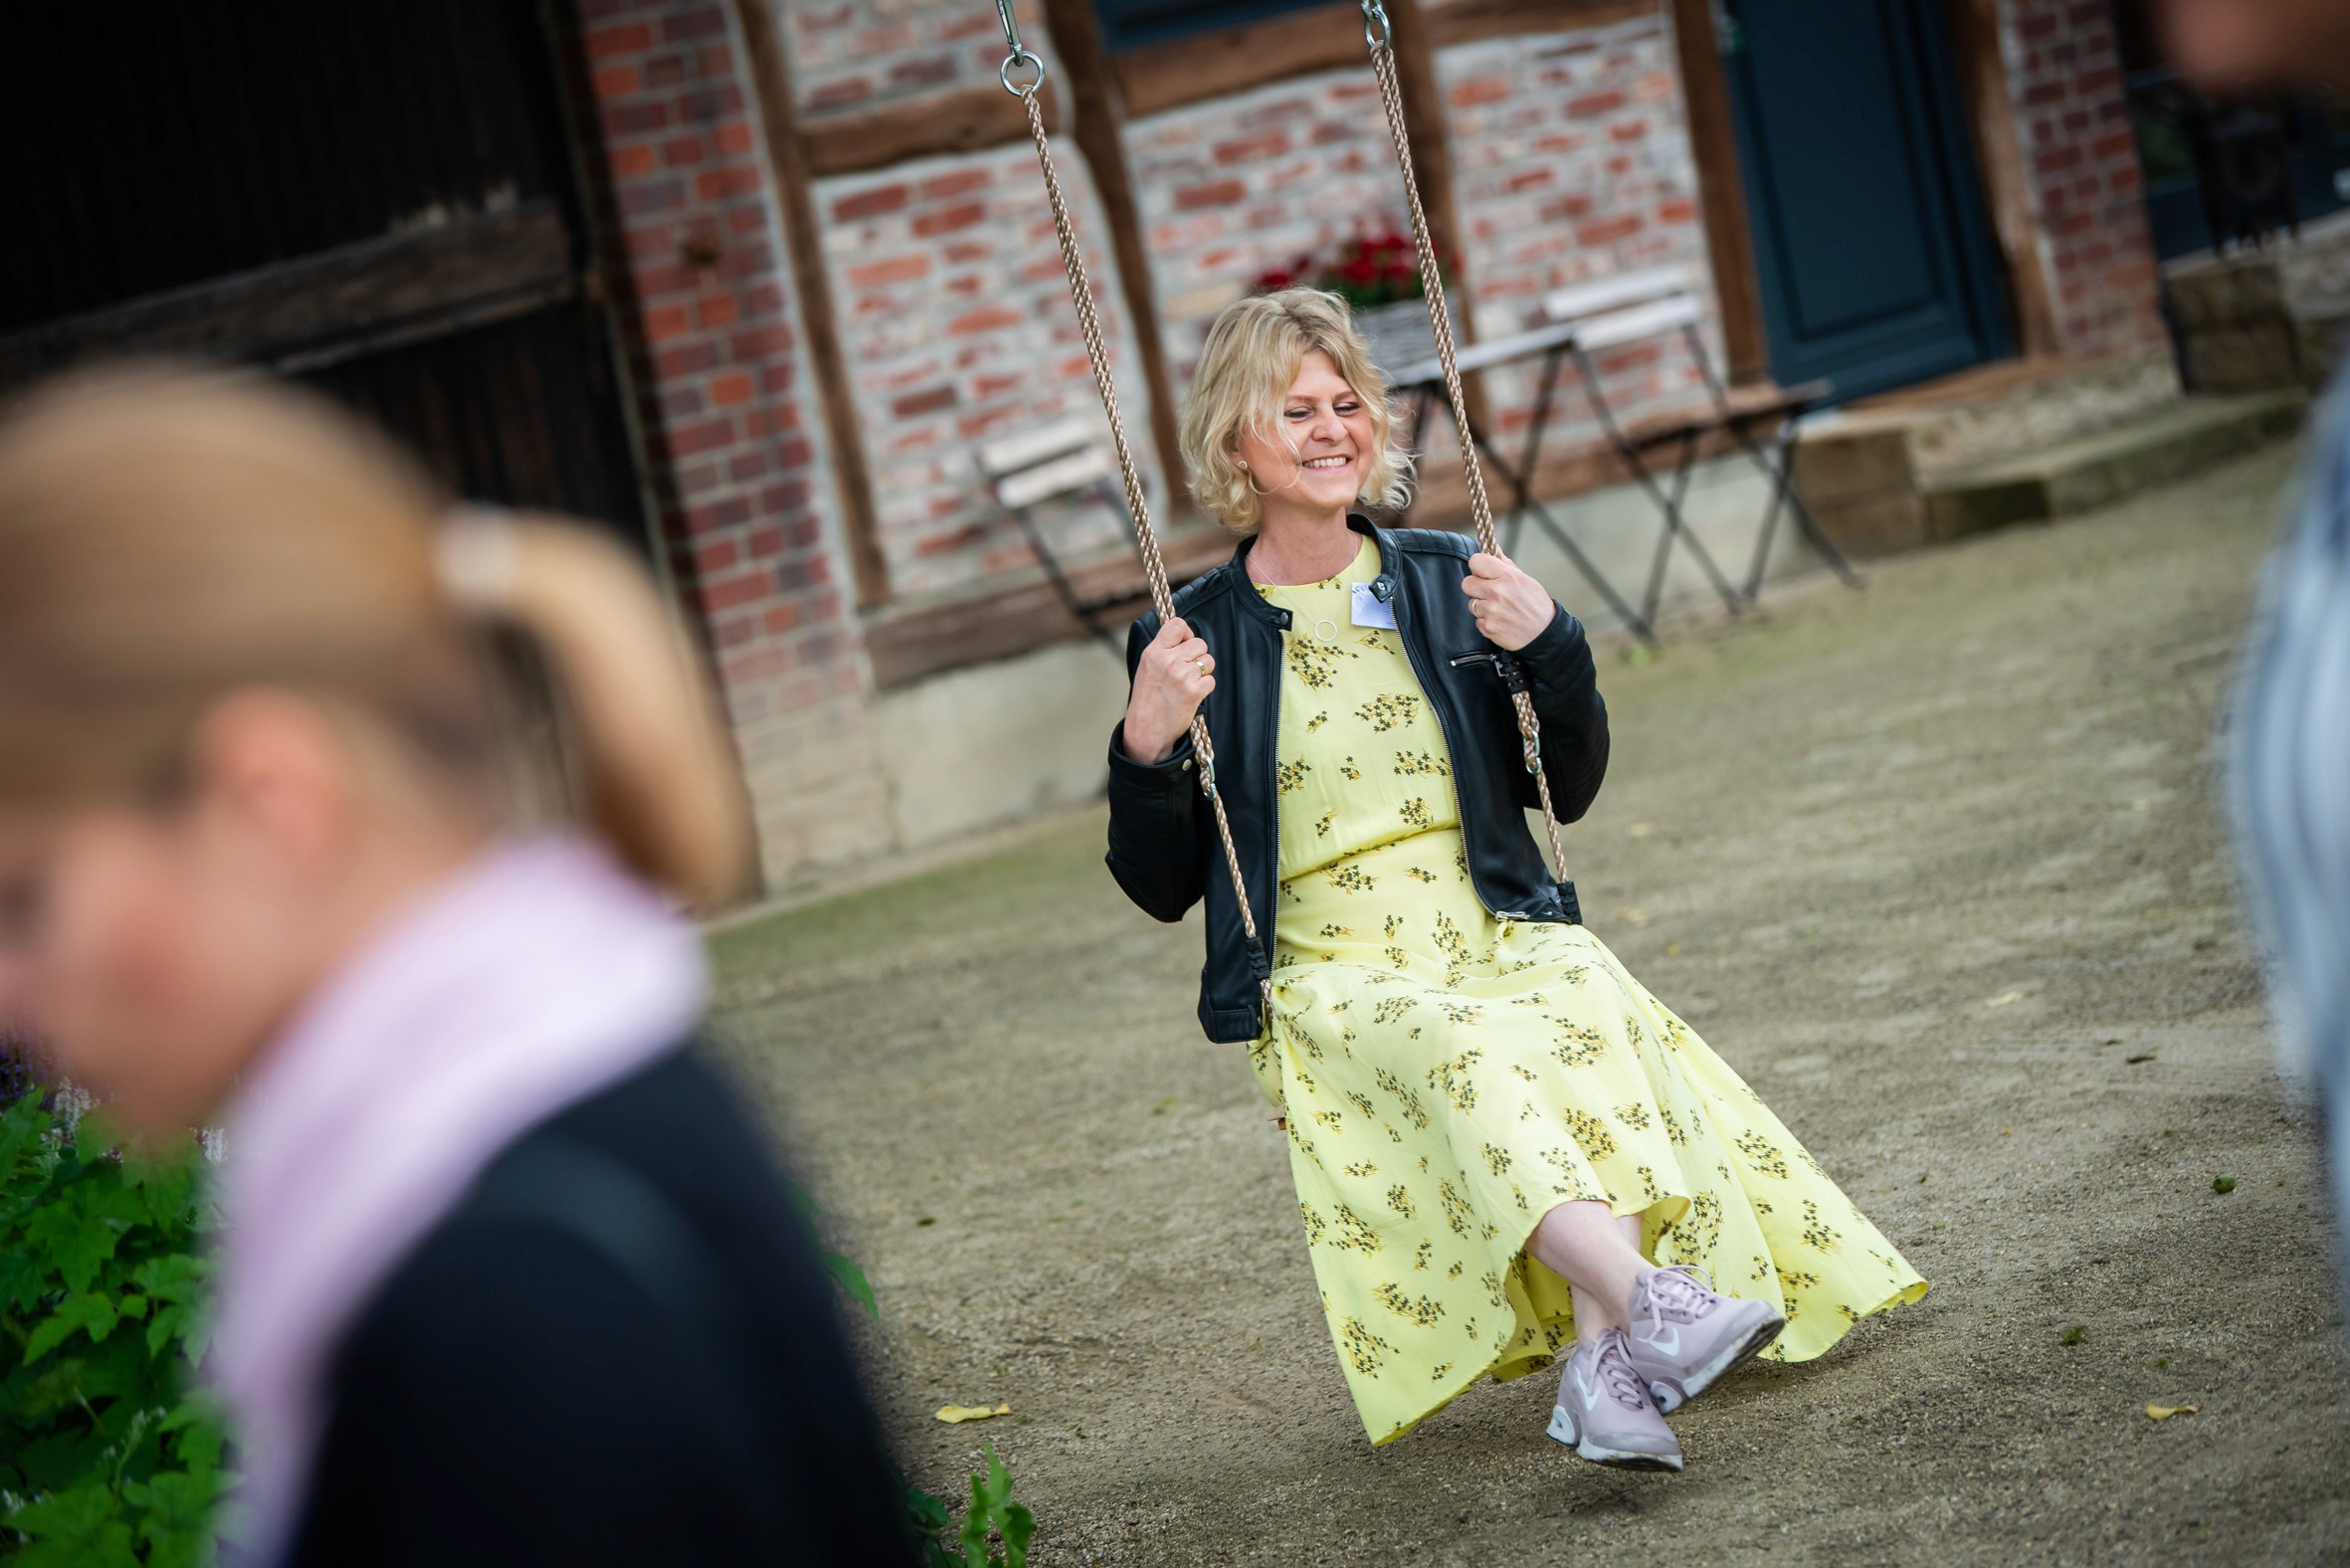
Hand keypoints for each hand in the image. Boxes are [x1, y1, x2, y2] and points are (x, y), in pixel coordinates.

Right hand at [1122, 616, 1214, 762]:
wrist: (1147, 729)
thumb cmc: (1147, 699)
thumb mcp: (1147, 667)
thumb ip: (1164, 650)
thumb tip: (1186, 638)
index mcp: (1154, 652)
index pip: (1178, 624)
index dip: (1187, 633)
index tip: (1185, 644)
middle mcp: (1169, 661)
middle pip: (1200, 643)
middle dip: (1197, 656)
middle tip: (1186, 670)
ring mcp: (1182, 676)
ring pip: (1208, 661)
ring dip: (1203, 672)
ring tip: (1187, 683)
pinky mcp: (1194, 691)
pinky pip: (1211, 680)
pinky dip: (1204, 688)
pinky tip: (1191, 695)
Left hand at [1461, 552, 1555, 650]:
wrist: (1544, 634)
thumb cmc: (1537, 606)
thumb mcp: (1526, 580)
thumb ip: (1506, 565)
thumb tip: (1494, 550)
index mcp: (1507, 576)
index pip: (1476, 561)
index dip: (1478, 567)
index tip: (1482, 572)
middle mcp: (1497, 592)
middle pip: (1467, 583)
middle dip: (1475, 587)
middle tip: (1488, 592)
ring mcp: (1491, 610)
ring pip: (1471, 603)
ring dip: (1481, 606)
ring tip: (1499, 609)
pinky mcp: (1488, 627)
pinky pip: (1477, 620)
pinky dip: (1486, 621)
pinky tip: (1500, 621)